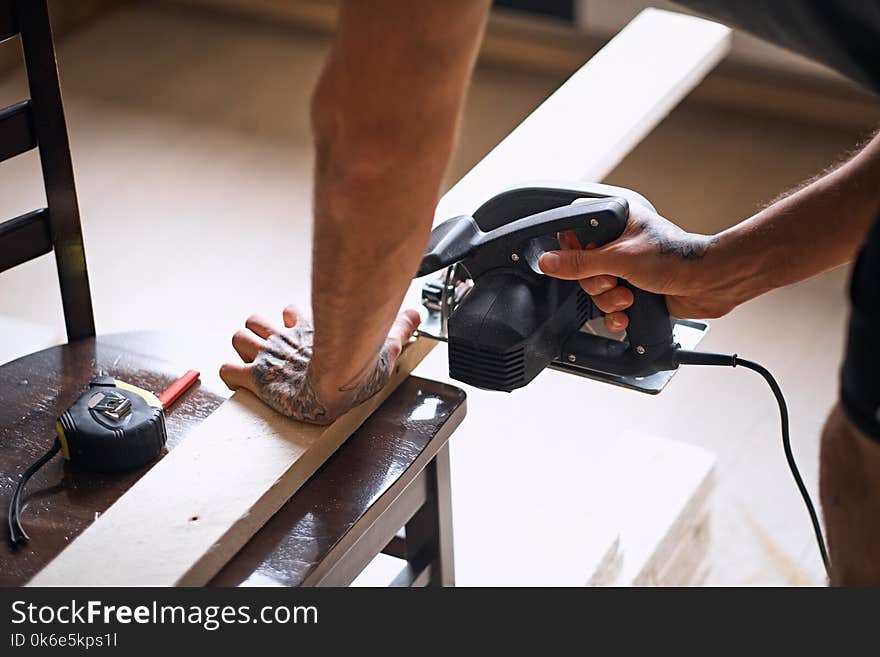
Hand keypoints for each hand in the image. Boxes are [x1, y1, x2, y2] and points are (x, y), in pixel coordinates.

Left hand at [220, 306, 420, 424]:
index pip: (292, 314)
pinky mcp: (255, 377)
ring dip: (244, 349)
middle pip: (258, 321)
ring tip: (253, 361)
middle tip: (270, 347)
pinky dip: (230, 376)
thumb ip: (400, 328)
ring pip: (239, 338)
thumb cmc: (359, 364)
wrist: (339, 382)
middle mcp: (286, 339)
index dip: (291, 321)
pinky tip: (239, 382)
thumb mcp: (386, 343)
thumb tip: (416, 314)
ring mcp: (268, 357)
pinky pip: (227, 371)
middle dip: (261, 333)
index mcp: (310, 330)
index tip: (297, 330)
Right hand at [539, 202, 728, 330]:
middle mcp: (619, 242)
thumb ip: (579, 262)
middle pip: (582, 267)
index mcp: (617, 220)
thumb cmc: (676, 258)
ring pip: (595, 289)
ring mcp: (626, 267)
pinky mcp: (634, 289)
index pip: (575, 231)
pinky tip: (628, 311)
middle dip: (597, 282)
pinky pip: (609, 306)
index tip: (583, 261)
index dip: (572, 250)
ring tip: (628, 296)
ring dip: (609, 299)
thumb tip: (548, 261)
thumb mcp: (618, 258)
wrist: (709, 284)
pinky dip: (615, 313)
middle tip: (614, 280)